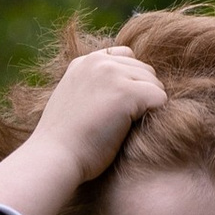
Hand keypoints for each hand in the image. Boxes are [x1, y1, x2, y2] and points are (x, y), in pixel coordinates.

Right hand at [0, 43, 167, 214]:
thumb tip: (119, 93)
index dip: (130, 82)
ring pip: (155, 83)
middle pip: (145, 69)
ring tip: (127, 128)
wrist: (54, 157)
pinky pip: (160, 98)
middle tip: (125, 123)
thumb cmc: (65, 143)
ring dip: (148, 106)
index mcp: (84, 62)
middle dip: (143, 94)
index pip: (126, 57)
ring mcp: (112, 74)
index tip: (119, 107)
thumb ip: (94, 88)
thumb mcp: (74, 102)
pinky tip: (134, 130)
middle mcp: (98, 62)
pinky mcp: (126, 92)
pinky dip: (155, 115)